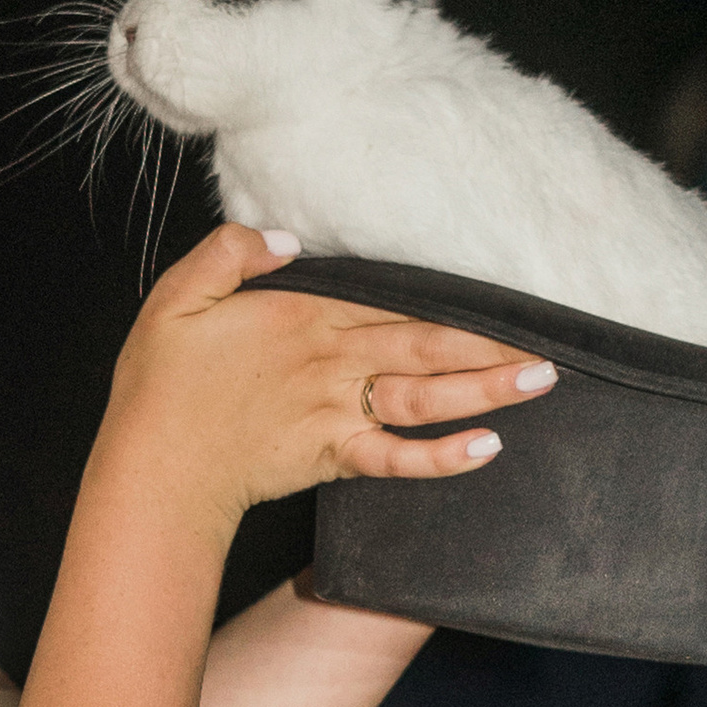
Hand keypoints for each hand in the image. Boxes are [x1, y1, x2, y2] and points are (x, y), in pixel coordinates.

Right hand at [101, 226, 552, 542]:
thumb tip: (287, 237)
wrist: (153, 469)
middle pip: (424, 345)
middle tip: (554, 341)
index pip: (390, 298)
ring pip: (424, 397)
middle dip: (491, 342)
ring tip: (540, 382)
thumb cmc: (160, 383)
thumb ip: (229, 254)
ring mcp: (334, 413)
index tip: (501, 288)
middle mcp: (329, 361)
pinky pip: (395, 459)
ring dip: (485, 390)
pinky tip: (486, 450)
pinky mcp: (330, 457)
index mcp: (300, 315)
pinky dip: (441, 458)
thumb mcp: (177, 297)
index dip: (449, 293)